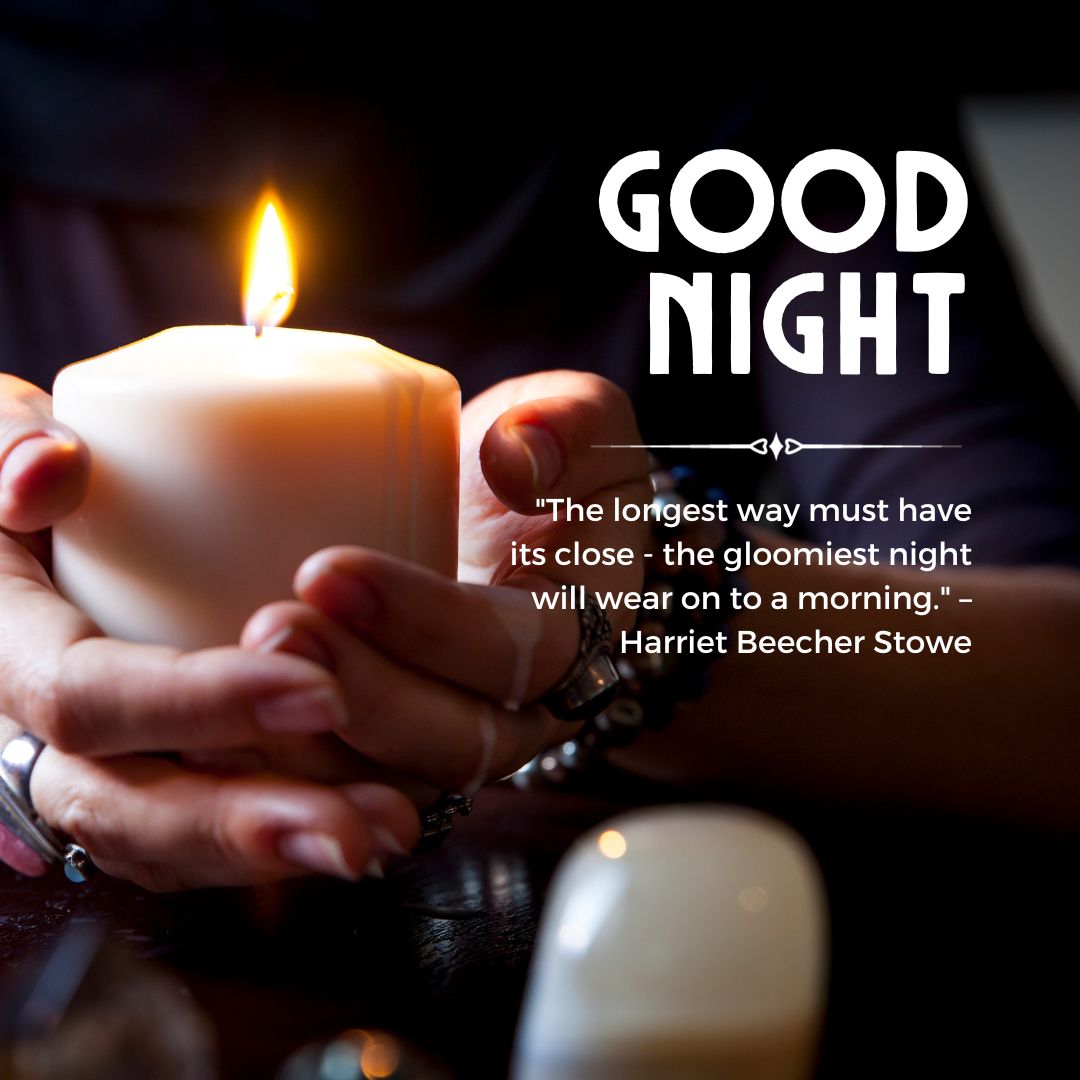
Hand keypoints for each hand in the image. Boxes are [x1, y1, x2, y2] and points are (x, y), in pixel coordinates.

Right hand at [0, 375, 417, 887]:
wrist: (32, 549)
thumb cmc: (25, 487)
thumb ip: (9, 443)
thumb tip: (53, 470)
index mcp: (5, 653)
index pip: (87, 699)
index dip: (194, 704)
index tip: (316, 688)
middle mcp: (39, 737)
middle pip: (129, 810)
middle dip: (244, 825)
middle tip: (355, 831)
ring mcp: (91, 772)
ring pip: (173, 844)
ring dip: (281, 851)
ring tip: (388, 834)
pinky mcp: (144, 784)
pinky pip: (199, 840)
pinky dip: (277, 843)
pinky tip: (367, 824)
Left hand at [243, 371, 650, 790]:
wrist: (501, 524)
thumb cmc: (537, 472)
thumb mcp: (577, 423)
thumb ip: (568, 422)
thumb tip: (515, 455)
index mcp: (571, 639)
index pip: (516, 652)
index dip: (430, 624)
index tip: (332, 570)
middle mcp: (517, 710)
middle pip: (452, 739)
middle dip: (360, 695)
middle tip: (272, 631)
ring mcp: (449, 740)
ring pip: (390, 781)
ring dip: (311, 745)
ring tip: (229, 683)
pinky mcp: (388, 752)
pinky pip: (342, 787)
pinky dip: (281, 770)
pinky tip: (210, 732)